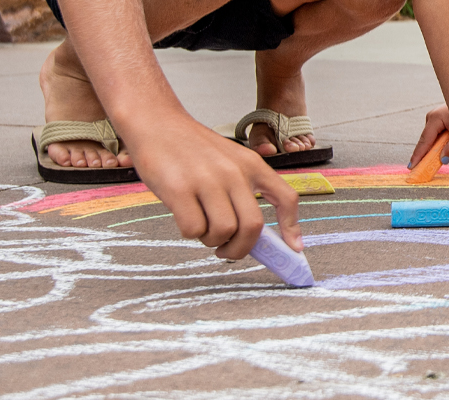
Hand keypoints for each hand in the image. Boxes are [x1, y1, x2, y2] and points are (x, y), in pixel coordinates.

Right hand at [124, 117, 301, 258]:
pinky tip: (184, 217)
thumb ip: (243, 190)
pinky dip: (190, 233)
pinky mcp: (179, 189)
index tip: (293, 248)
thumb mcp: (229, 160)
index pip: (286, 198)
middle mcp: (233, 172)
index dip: (292, 227)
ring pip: (224, 232)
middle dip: (240, 249)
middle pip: (253, 226)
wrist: (155, 121)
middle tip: (226, 250)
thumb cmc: (190, 147)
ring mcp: (206, 180)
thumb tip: (252, 234)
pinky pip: (194, 230)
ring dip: (212, 241)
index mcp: (251, 164)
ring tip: (201, 228)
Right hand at [409, 105, 448, 167]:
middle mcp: (432, 117)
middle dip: (425, 154)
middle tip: (418, 169)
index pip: (425, 140)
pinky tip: (444, 148)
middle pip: (427, 140)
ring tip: (436, 158)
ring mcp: (435, 118)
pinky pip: (437, 135)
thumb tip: (443, 160)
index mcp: (436, 118)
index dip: (418, 155)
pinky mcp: (440, 120)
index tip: (411, 166)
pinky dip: (439, 144)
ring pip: (432, 138)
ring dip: (435, 148)